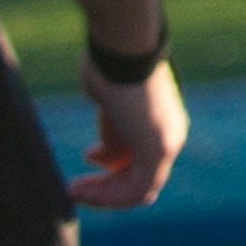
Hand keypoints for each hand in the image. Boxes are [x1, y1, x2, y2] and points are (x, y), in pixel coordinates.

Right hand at [72, 56, 186, 208]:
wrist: (123, 49)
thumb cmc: (111, 68)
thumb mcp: (111, 105)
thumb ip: (114, 131)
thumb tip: (105, 154)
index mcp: (162, 121)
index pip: (142, 158)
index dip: (112, 167)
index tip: (87, 158)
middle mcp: (171, 134)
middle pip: (140, 176)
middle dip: (105, 186)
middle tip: (74, 188)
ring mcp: (168, 142)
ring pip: (138, 187)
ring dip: (103, 195)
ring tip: (73, 190)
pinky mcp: (158, 149)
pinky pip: (137, 188)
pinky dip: (107, 196)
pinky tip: (79, 190)